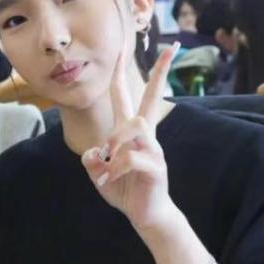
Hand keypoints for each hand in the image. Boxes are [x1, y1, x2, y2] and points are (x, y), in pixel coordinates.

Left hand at [81, 43, 179, 230]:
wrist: (144, 215)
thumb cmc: (123, 190)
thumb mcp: (98, 173)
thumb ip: (92, 158)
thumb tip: (96, 151)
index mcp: (130, 133)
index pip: (127, 97)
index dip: (122, 74)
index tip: (121, 49)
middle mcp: (145, 136)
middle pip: (153, 98)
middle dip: (161, 72)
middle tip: (172, 48)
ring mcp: (154, 149)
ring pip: (136, 124)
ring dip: (115, 140)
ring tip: (107, 163)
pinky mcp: (156, 167)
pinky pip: (131, 157)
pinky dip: (114, 168)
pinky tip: (108, 180)